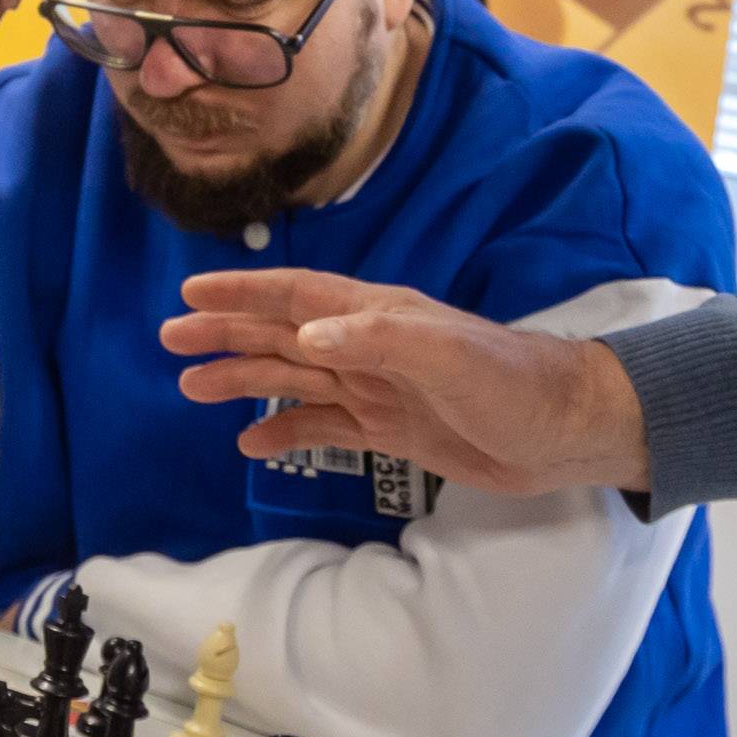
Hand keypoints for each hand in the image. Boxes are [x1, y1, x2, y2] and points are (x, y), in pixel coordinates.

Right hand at [163, 271, 653, 496]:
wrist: (566, 431)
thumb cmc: (514, 382)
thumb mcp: (449, 354)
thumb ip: (380, 338)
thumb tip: (307, 336)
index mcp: (378, 317)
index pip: (296, 298)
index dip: (243, 294)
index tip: (191, 295)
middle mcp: (369, 346)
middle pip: (282, 335)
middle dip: (226, 334)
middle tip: (170, 340)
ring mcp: (378, 388)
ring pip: (294, 380)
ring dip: (243, 380)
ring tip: (190, 386)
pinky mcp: (392, 430)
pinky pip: (324, 426)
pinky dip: (285, 430)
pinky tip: (250, 441)